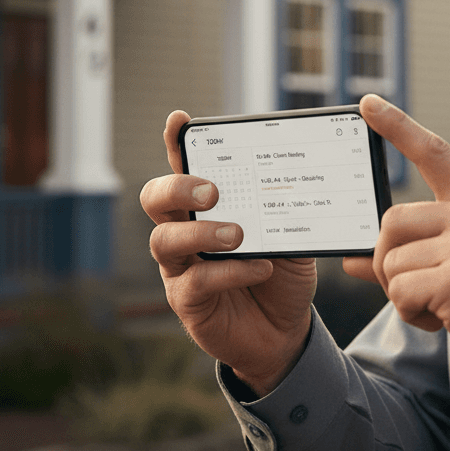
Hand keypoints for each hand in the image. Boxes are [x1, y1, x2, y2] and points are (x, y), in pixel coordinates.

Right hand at [140, 111, 314, 396]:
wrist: (285, 329)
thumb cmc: (282, 272)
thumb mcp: (291, 234)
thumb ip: (285, 209)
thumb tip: (294, 180)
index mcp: (206, 206)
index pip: (183, 166)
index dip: (175, 143)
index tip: (179, 121)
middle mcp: (184, 230)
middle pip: (156, 198)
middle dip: (178, 187)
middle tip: (213, 191)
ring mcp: (180, 267)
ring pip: (164, 240)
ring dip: (203, 232)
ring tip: (239, 234)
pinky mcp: (187, 301)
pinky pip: (196, 281)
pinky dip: (231, 271)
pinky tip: (261, 266)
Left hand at [344, 96, 449, 405]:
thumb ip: (415, 250)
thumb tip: (350, 259)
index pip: (432, 151)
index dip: (396, 125)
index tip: (366, 103)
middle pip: (391, 220)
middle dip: (389, 260)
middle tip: (417, 287)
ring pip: (390, 262)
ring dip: (403, 294)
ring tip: (443, 306)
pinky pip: (400, 293)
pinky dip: (412, 314)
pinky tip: (445, 320)